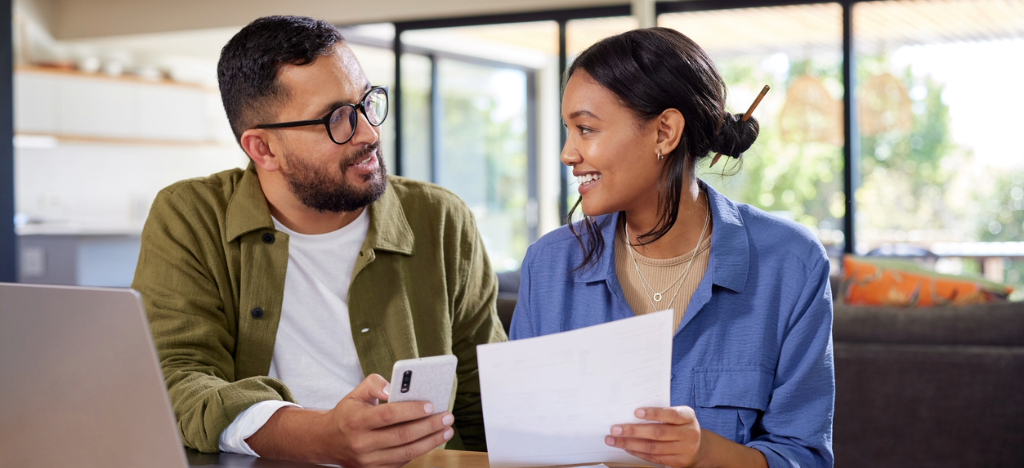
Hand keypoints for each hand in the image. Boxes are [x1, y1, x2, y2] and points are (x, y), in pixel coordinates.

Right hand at [246, 374, 453, 467]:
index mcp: (356, 420)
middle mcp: (361, 443)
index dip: (412, 410)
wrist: (326, 441)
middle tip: (447, 417)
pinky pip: (402, 462)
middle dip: (429, 426)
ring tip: (446, 430)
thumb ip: (375, 383)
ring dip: (430, 442)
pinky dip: (419, 451)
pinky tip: (432, 440)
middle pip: (402, 435)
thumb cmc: (347, 414)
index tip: (431, 404)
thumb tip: (394, 386)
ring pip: (405, 453)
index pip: (388, 415)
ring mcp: (368, 460)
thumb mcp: (355, 393)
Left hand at [605, 406, 768, 467]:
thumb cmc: (681, 425)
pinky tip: (627, 448)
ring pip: (653, 448)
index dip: (654, 413)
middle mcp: (689, 433)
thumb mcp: (678, 415)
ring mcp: (684, 450)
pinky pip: (654, 458)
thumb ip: (662, 413)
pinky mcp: (678, 462)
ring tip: (614, 440)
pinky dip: (638, 453)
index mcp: (688, 416)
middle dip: (633, 431)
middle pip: (658, 433)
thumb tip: (632, 412)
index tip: (636, 412)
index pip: (671, 414)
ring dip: (631, 444)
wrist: (699, 447)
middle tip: (616, 429)